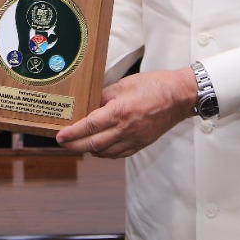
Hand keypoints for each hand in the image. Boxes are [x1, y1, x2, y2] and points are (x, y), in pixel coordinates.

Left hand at [54, 68, 197, 157]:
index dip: (73, 133)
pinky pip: (118, 154)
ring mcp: (134, 139)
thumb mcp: (124, 84)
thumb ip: (104, 96)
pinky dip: (105, 153)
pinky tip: (98, 149)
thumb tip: (89, 106)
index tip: (60, 136)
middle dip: (75, 145)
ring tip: (77, 144)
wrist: (179, 96)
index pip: (90, 126)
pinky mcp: (141, 144)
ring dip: (89, 150)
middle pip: (93, 143)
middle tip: (62, 143)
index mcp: (120, 112)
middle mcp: (126, 129)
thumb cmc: (154, 86)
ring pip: (104, 152)